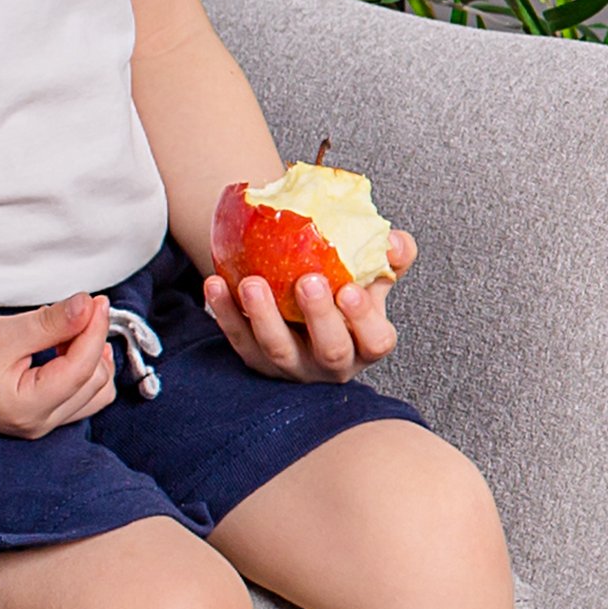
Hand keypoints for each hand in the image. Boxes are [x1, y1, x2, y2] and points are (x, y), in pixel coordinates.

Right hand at [0, 299, 116, 441]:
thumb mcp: (5, 332)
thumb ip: (53, 322)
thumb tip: (89, 306)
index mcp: (27, 408)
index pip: (82, 368)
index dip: (94, 330)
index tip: (96, 301)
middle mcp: (36, 424)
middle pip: (94, 384)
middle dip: (94, 344)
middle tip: (85, 310)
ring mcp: (36, 424)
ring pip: (92, 395)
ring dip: (92, 359)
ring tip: (74, 329)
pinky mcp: (34, 416)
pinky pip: (76, 397)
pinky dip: (80, 370)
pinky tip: (66, 346)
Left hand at [210, 203, 412, 380]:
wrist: (306, 307)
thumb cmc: (346, 291)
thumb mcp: (373, 278)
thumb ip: (391, 256)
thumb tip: (392, 241)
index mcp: (366, 344)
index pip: (376, 341)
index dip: (364, 319)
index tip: (350, 289)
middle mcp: (332, 364)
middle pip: (330, 351)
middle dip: (318, 317)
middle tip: (307, 281)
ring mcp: (293, 367)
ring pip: (278, 351)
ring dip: (263, 317)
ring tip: (252, 283)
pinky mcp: (257, 361)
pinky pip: (239, 340)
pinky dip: (227, 314)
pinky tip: (216, 285)